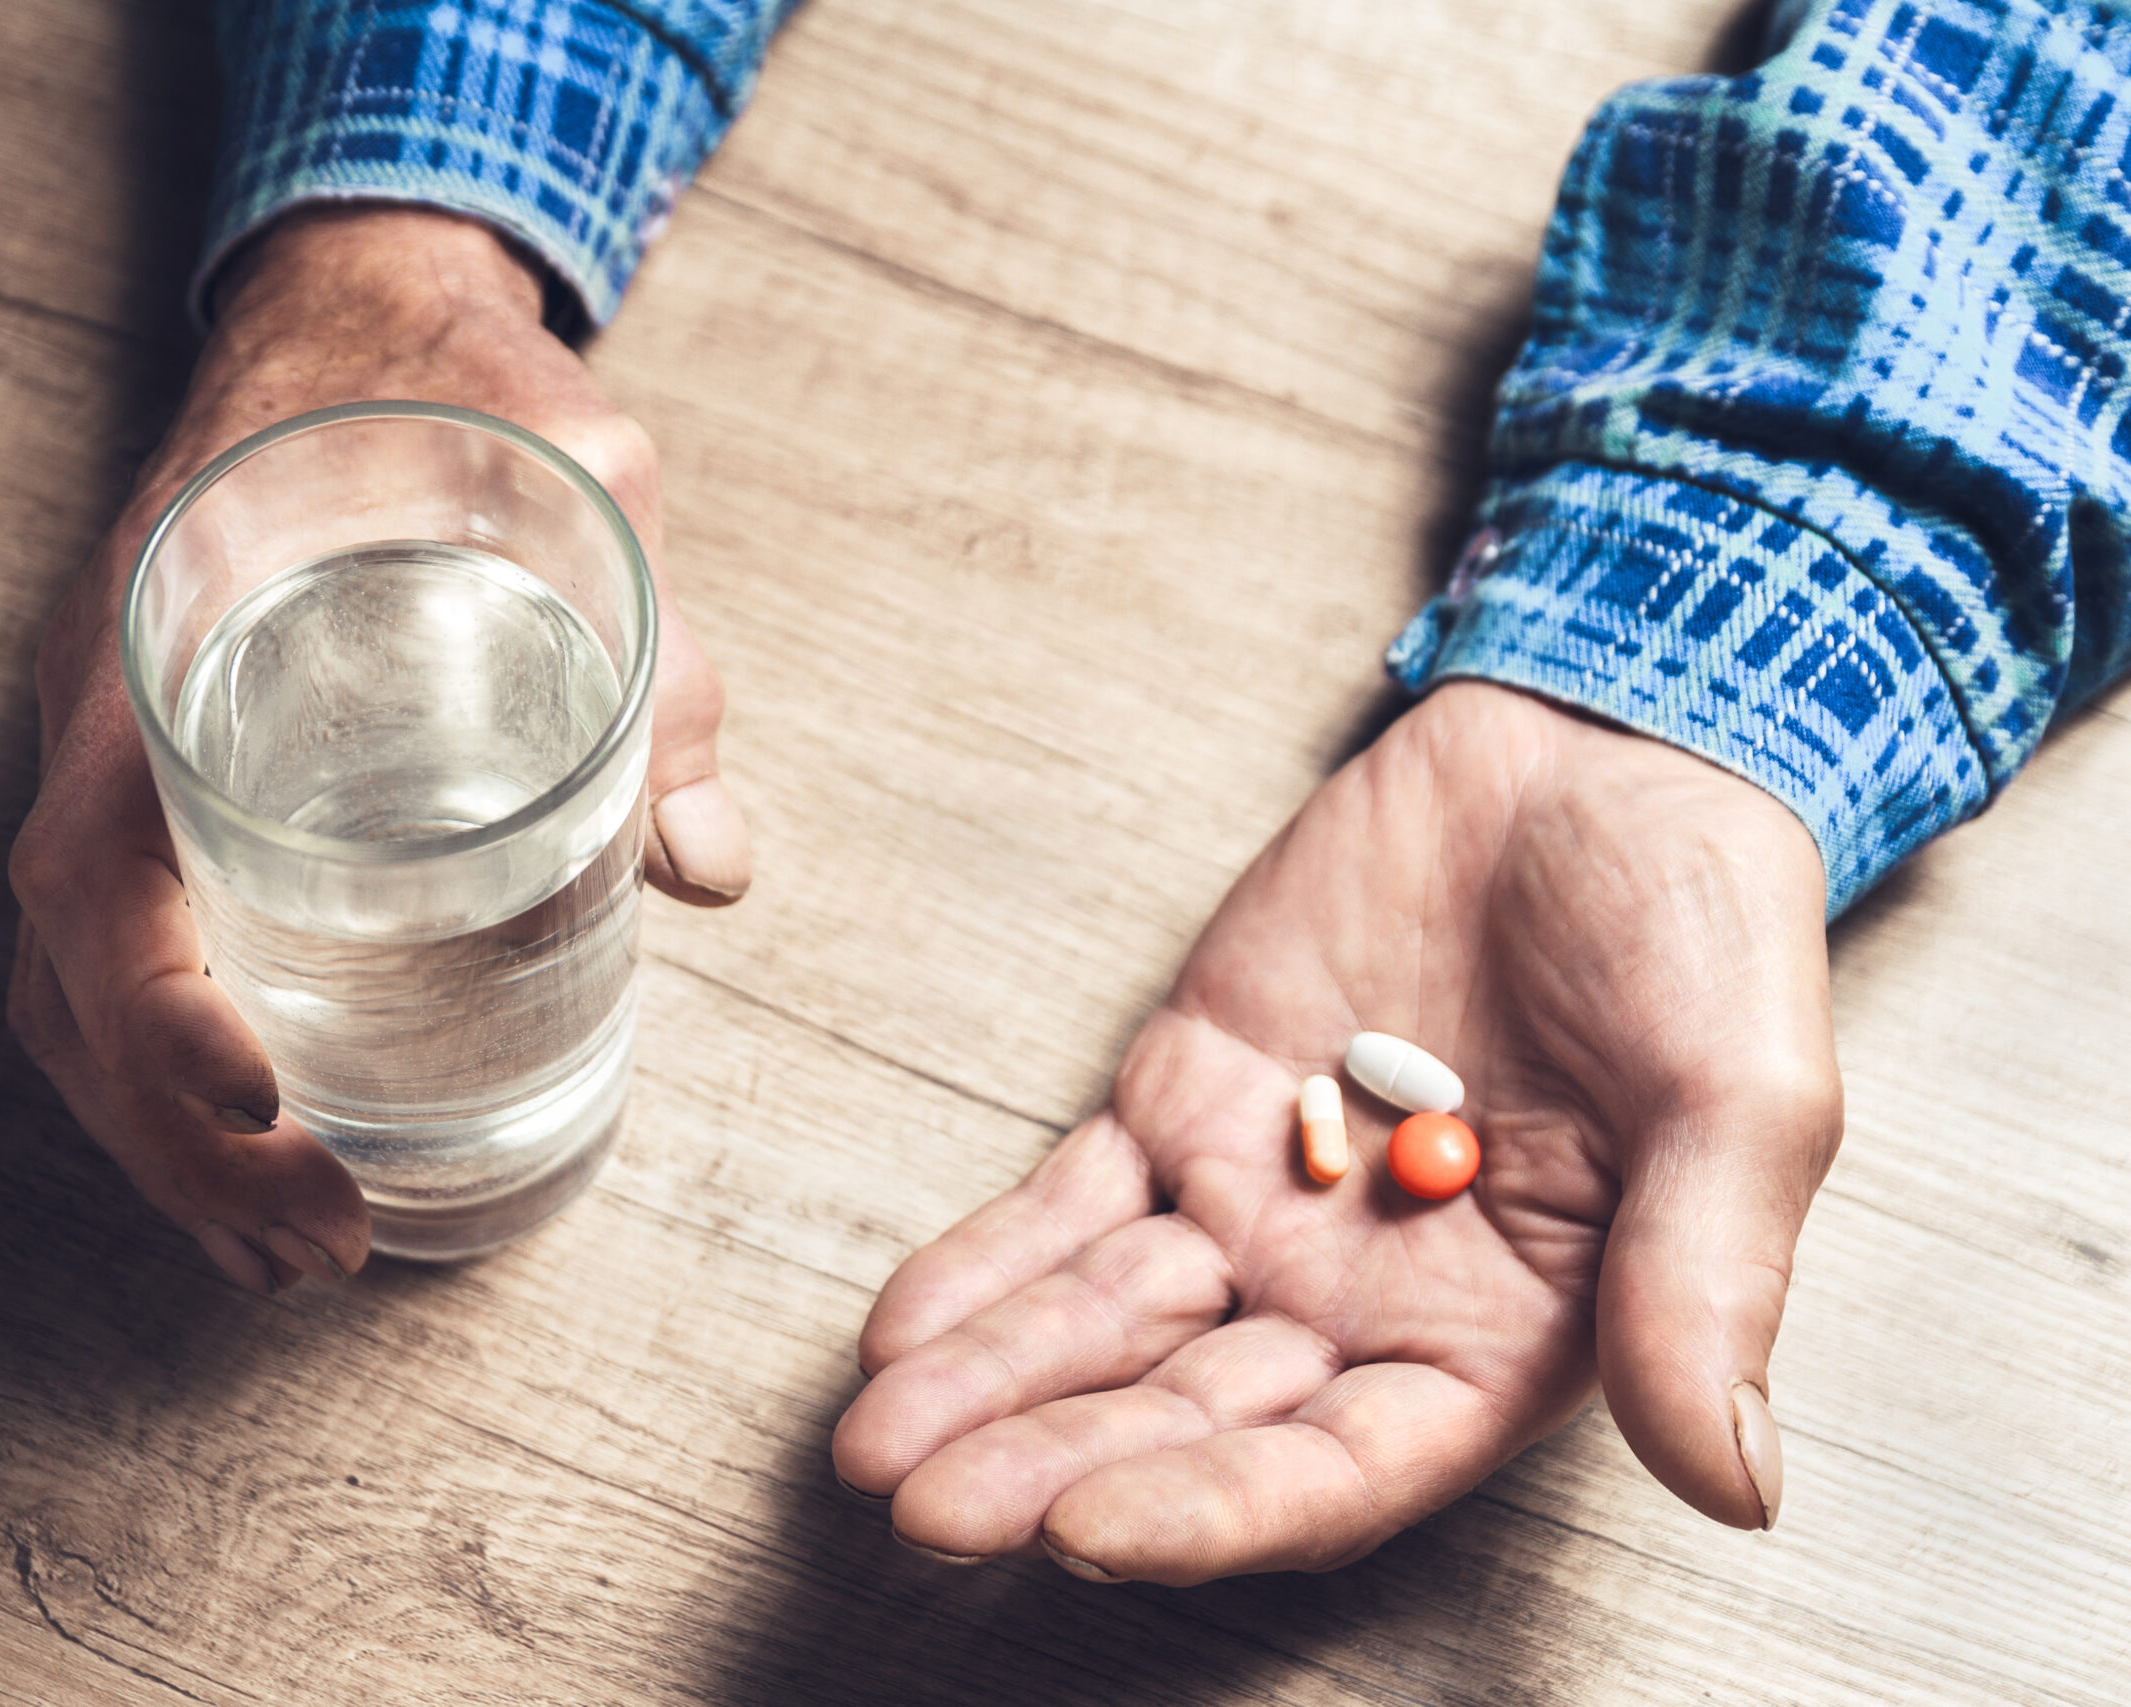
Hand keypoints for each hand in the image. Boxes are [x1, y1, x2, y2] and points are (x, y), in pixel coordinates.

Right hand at [7, 207, 749, 1291]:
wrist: (345, 305)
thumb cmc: (443, 381)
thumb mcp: (579, 474)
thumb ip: (655, 651)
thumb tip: (712, 863)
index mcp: (170, 631)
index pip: (97, 858)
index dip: (160, 1004)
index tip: (272, 1104)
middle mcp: (107, 709)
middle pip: (70, 975)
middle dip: (177, 1140)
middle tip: (321, 1246)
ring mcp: (110, 750)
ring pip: (72, 990)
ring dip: (159, 1145)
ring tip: (286, 1255)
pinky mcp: (151, 781)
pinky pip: (109, 953)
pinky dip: (162, 1079)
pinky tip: (257, 1158)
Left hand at [834, 682, 1838, 1583]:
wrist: (1599, 758)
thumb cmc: (1700, 934)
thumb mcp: (1742, 1103)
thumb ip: (1706, 1282)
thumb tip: (1731, 1480)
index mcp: (1495, 1337)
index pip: (1337, 1466)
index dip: (1217, 1508)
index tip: (1093, 1531)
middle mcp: (1361, 1297)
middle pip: (1190, 1412)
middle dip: (1057, 1464)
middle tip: (932, 1508)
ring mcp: (1260, 1198)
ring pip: (1106, 1320)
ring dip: (994, 1383)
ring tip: (878, 1446)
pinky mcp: (1185, 1097)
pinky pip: (1070, 1201)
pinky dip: (988, 1262)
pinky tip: (905, 1328)